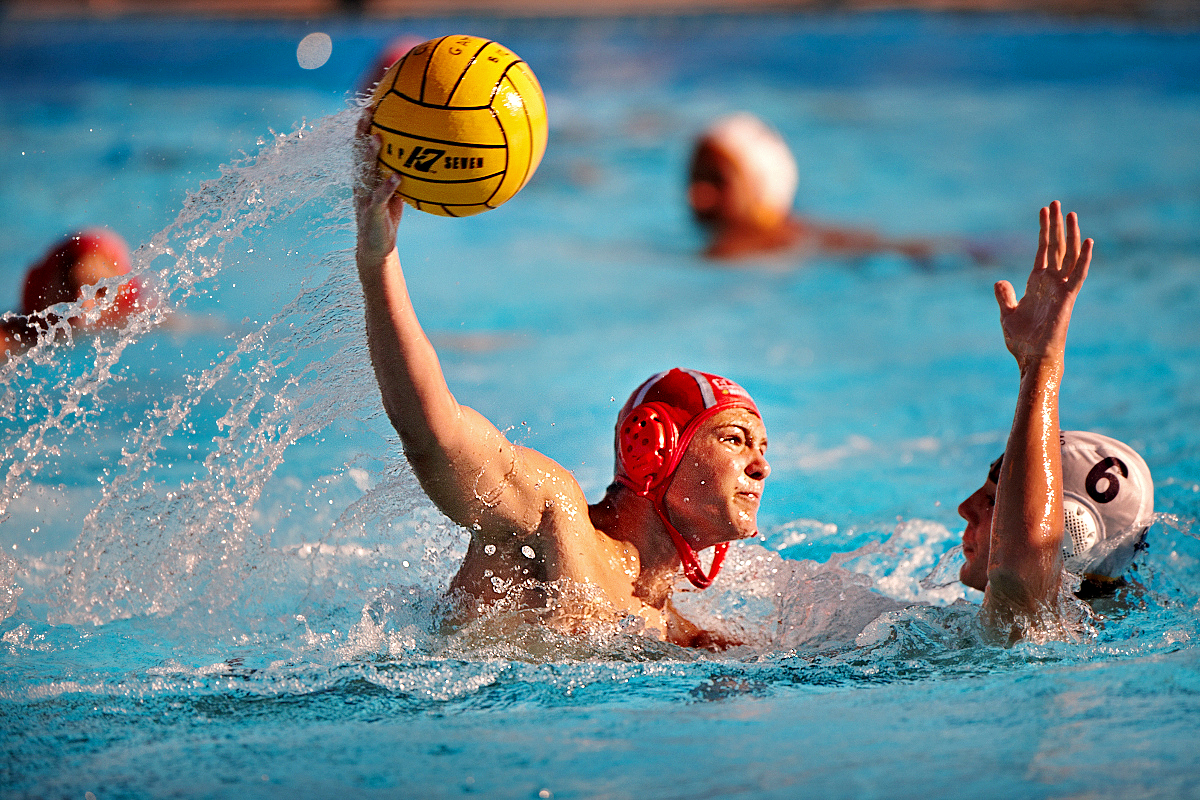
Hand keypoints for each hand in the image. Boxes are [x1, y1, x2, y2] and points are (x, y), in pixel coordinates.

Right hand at [354, 111, 405, 271]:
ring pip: (365, 171)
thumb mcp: (397, 193)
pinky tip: (397, 177)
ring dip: (371, 154)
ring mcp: (364, 197)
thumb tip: (424, 158)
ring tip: (378, 137)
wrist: (377, 248)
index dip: (365, 126)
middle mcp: (362, 182)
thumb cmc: (388, 218)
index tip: (371, 104)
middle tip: (368, 110)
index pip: (363, 146)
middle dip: (362, 131)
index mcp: (366, 176)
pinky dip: (387, 187)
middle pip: (358, 152)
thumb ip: (404, 174)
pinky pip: (379, 198)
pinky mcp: (371, 213)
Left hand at [994, 201, 1091, 370]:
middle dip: (1055, 225)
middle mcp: (1051, 282)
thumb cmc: (1022, 341)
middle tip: (1055, 202)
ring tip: (1070, 213)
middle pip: (1055, 247)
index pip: (1042, 250)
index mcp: (1037, 283)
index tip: (1043, 211)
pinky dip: (1083, 258)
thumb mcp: (1008, 313)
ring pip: (1068, 255)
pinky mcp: (1067, 298)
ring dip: (1070, 234)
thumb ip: (1005, 296)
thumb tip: (999, 281)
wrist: (1032, 359)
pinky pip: (1077, 275)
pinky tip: (1087, 241)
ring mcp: (1060, 289)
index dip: (1043, 231)